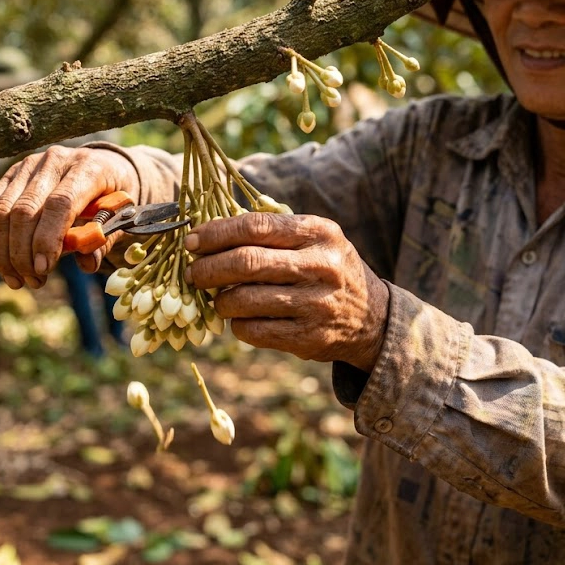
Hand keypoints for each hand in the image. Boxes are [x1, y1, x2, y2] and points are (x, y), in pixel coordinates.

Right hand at [0, 146, 138, 288]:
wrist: (101, 167)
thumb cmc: (112, 198)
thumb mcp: (119, 219)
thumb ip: (103, 241)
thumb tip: (86, 264)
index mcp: (88, 168)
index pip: (60, 203)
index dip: (48, 238)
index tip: (43, 268)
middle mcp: (54, 161)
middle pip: (25, 210)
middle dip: (22, 253)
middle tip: (31, 281)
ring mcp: (28, 166)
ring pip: (1, 211)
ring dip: (3, 252)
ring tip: (16, 279)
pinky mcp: (10, 175)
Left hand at [185, 213, 388, 369]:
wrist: (373, 318)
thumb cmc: (326, 269)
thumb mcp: (314, 239)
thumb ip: (270, 231)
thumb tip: (208, 234)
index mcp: (319, 232)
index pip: (255, 226)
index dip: (215, 234)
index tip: (191, 242)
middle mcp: (321, 266)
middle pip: (245, 262)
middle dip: (208, 268)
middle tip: (192, 274)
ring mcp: (315, 304)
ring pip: (244, 300)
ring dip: (220, 300)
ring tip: (218, 298)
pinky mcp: (308, 337)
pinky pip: (253, 331)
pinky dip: (236, 325)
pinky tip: (240, 318)